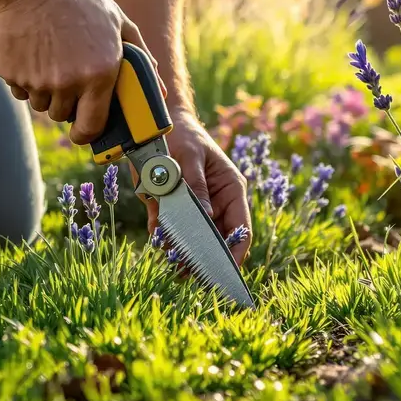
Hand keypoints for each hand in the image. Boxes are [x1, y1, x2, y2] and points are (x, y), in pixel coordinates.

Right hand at [0, 0, 151, 144]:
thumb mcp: (116, 20)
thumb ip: (140, 55)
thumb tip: (160, 90)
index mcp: (100, 73)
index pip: (93, 125)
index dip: (88, 133)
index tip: (84, 133)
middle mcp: (69, 81)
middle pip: (62, 115)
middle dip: (65, 103)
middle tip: (65, 77)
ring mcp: (37, 80)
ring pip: (40, 103)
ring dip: (43, 90)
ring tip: (47, 58)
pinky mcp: (11, 74)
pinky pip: (19, 89)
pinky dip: (22, 78)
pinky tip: (29, 52)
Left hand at [135, 110, 251, 265]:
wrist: (158, 125)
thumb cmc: (182, 134)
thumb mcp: (189, 156)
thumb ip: (195, 185)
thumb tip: (204, 216)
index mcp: (231, 189)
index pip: (241, 229)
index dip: (234, 253)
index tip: (223, 273)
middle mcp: (217, 202)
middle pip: (217, 240)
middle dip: (204, 259)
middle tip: (188, 275)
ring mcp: (196, 207)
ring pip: (194, 239)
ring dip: (184, 253)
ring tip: (173, 269)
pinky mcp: (174, 208)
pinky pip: (173, 230)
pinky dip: (166, 240)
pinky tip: (159, 245)